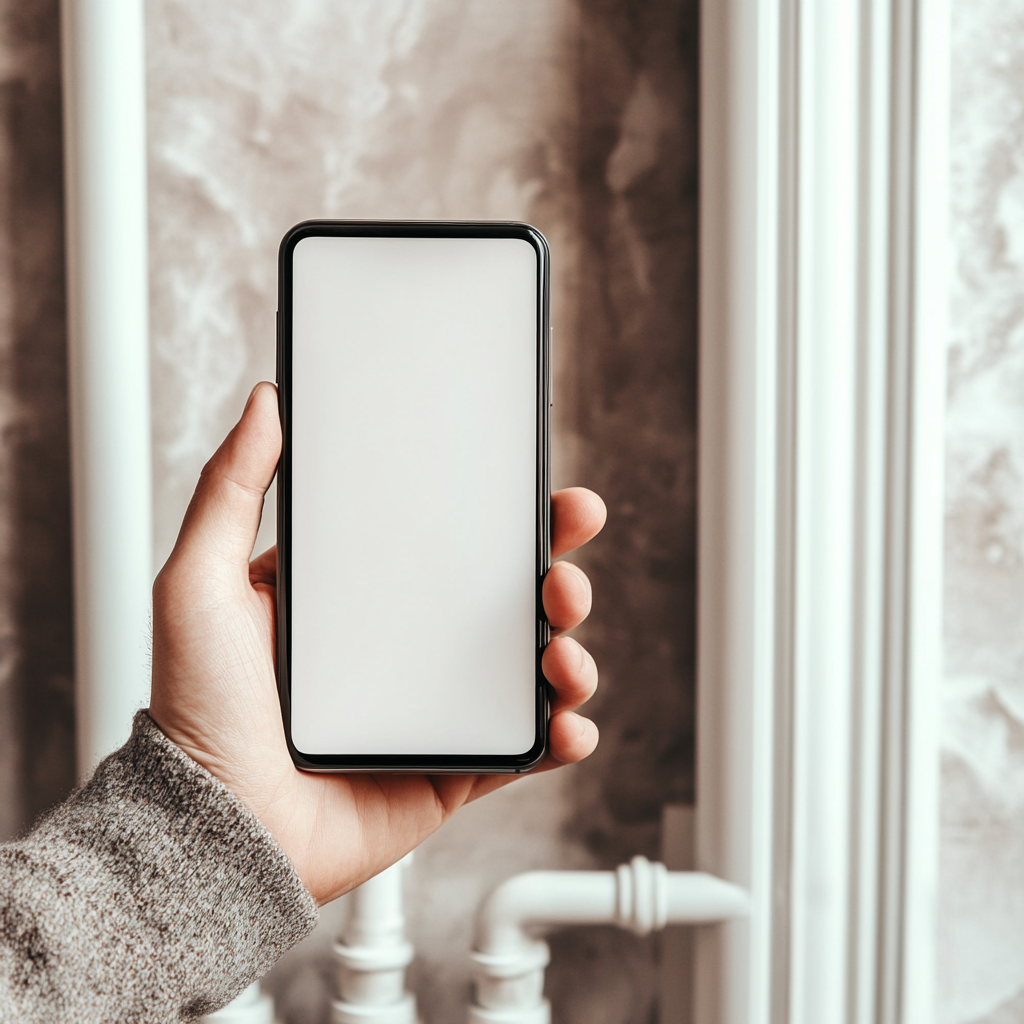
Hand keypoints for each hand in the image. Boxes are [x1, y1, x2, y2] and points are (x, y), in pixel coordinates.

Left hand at [149, 382, 605, 904]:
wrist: (214, 828)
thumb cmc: (198, 711)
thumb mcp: (201, 580)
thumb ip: (232, 488)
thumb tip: (267, 403)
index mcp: (366, 601)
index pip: (450, 542)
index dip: (507, 517)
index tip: (543, 489)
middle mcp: (409, 651)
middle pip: (508, 602)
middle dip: (559, 577)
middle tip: (564, 571)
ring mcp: (437, 712)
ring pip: (531, 670)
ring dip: (570, 651)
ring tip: (561, 653)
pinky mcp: (454, 771)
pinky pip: (527, 750)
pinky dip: (565, 736)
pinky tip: (569, 725)